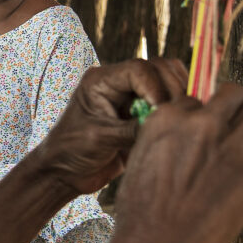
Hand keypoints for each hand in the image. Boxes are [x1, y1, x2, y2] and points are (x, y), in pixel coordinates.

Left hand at [30, 58, 188, 193]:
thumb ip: (134, 129)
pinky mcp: (141, 113)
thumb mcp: (102, 139)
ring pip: (167, 82)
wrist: (65, 173)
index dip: (156, 87)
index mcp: (101, 80)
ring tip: (178, 122)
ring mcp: (131, 97)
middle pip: (159, 69)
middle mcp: (118, 83)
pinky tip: (176, 127)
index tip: (162, 111)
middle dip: (172, 90)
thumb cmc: (72, 152)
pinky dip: (176, 111)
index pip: (139, 69)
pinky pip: (167, 103)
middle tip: (177, 117)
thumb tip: (168, 122)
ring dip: (177, 98)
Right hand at [113, 83, 242, 242]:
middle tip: (234, 127)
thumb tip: (188, 135)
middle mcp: (201, 124)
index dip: (200, 118)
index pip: (195, 100)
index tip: (202, 135)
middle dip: (235, 107)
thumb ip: (167, 139)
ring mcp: (231, 146)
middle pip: (234, 93)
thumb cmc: (142, 211)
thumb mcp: (140, 160)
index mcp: (167, 118)